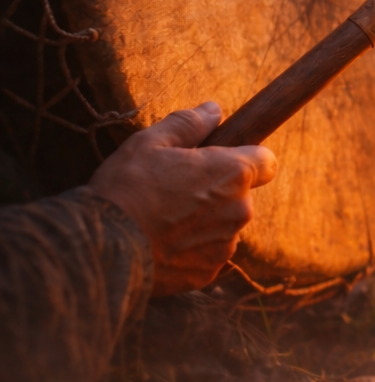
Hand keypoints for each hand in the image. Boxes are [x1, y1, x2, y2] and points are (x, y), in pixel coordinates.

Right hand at [88, 102, 277, 294]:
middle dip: (216, 193)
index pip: (266, 162)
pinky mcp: (209, 272)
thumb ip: (188, 124)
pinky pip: (207, 254)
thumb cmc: (126, 188)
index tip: (222, 162)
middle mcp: (239, 210)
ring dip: (204, 223)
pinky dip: (190, 249)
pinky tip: (161, 244)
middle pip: (240, 196)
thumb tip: (213, 110)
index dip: (246, 160)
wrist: (102, 246)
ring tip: (163, 221)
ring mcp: (226, 244)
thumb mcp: (150, 142)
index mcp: (232, 174)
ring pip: (223, 226)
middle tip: (175, 192)